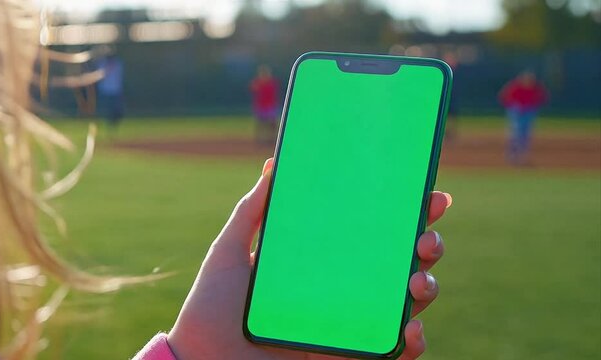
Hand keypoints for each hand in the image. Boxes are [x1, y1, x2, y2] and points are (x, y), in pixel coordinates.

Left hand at [168, 159, 451, 359]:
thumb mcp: (229, 250)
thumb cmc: (212, 306)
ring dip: (427, 288)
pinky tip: (411, 329)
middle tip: (426, 237)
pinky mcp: (344, 356)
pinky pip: (390, 352)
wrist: (200, 358)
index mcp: (322, 261)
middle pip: (399, 264)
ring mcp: (347, 323)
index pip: (372, 233)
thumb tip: (274, 165)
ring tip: (417, 280)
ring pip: (406, 304)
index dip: (406, 215)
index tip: (429, 195)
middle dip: (427, 246)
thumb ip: (251, 211)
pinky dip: (412, 343)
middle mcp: (342, 290)